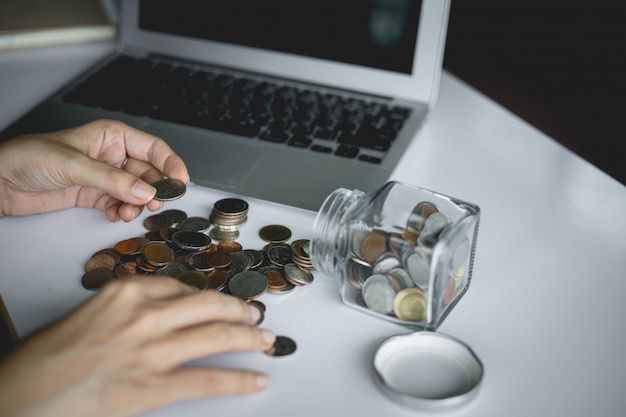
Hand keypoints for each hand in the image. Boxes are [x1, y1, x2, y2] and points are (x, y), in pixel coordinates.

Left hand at [0, 119, 188, 221]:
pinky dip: (121, 212)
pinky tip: (114, 215)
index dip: (170, 163)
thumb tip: (145, 192)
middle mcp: (111, 155)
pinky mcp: (93, 195)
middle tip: (156, 203)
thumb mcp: (75, 165)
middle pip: (148, 172)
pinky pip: (118, 204)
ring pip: (135, 191)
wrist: (0, 182)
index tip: (181, 181)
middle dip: (154, 189)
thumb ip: (113, 181)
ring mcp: (104, 176)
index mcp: (111, 136)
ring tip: (130, 212)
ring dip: (137, 204)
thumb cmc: (28, 158)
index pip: (152, 148)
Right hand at [0, 277, 274, 416]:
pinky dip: (239, 380)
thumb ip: (129, 309)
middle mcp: (143, 314)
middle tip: (254, 314)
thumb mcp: (89, 315)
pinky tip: (256, 380)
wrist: (21, 398)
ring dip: (248, 338)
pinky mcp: (153, 386)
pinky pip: (208, 380)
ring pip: (216, 335)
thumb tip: (163, 317)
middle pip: (208, 305)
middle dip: (238, 309)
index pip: (181, 287)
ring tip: (265, 340)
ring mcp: (151, 349)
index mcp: (125, 291)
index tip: (220, 301)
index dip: (207, 296)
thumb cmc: (44, 360)